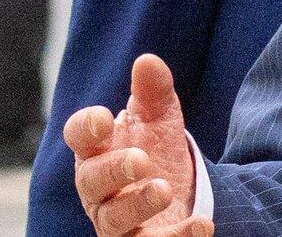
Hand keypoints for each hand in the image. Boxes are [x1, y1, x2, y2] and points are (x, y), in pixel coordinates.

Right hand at [64, 54, 210, 236]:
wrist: (178, 191)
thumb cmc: (154, 148)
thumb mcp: (159, 118)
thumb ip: (153, 92)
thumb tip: (147, 60)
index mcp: (97, 150)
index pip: (79, 138)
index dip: (86, 129)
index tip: (105, 118)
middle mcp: (100, 189)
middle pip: (91, 182)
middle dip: (113, 170)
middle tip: (141, 160)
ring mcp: (117, 220)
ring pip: (113, 220)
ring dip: (138, 206)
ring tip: (165, 189)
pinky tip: (202, 225)